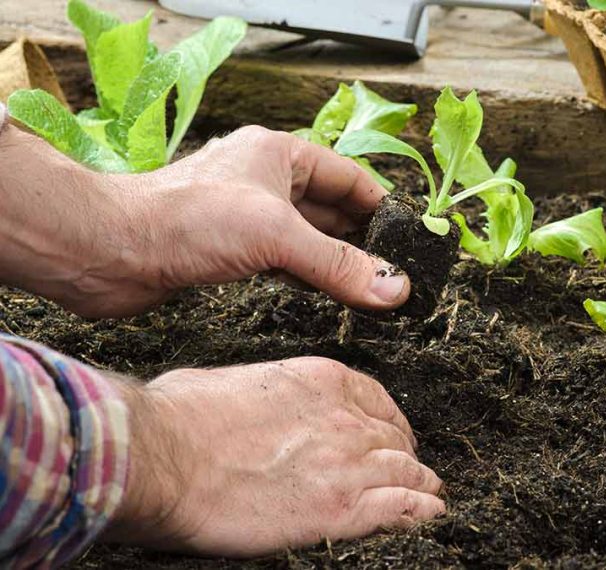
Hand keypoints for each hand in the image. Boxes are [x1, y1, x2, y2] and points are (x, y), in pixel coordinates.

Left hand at [0, 124, 408, 317]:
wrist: (112, 251)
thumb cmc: (187, 220)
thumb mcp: (277, 235)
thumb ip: (339, 264)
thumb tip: (395, 287)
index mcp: (279, 154)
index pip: (348, 177)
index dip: (380, 205)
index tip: (409, 238)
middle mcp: (264, 180)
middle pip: (331, 209)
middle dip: (363, 239)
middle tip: (397, 271)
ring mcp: (247, 216)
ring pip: (308, 237)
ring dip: (337, 261)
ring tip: (372, 287)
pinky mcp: (230, 249)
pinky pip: (284, 260)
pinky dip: (308, 276)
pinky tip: (327, 294)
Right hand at [107, 357, 444, 555]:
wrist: (162, 456)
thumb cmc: (181, 416)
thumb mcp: (232, 381)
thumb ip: (265, 392)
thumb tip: (256, 404)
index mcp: (321, 381)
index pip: (377, 400)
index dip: (390, 421)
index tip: (391, 434)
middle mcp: (343, 419)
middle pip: (394, 438)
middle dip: (403, 454)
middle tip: (407, 468)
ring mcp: (346, 464)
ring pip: (405, 472)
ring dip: (420, 483)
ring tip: (429, 492)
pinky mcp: (339, 510)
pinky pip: (400, 508)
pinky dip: (420, 511)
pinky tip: (429, 514)